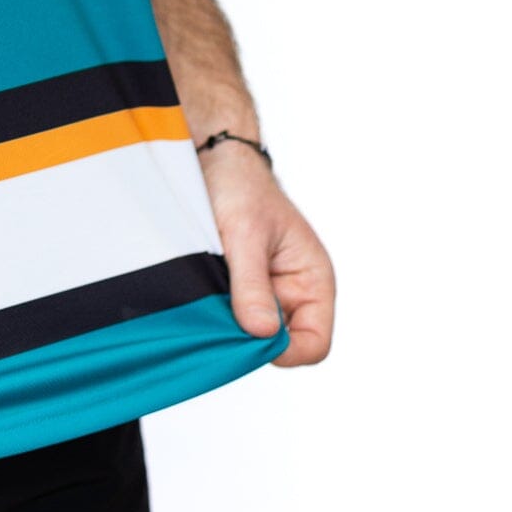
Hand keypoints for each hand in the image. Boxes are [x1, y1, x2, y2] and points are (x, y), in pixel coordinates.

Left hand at [198, 142, 335, 366]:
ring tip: (205, 297)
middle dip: (250, 339)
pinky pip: (230, 318)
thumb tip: (263, 334)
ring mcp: (265, 293)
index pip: (314, 344)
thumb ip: (252, 284)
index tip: (247, 332)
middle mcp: (294, 293)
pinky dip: (215, 314)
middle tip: (217, 315)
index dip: (285, 351)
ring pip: (251, 334)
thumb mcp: (245, 233)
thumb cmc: (239, 186)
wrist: (213, 159)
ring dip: (229, 325)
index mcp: (313, 280)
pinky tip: (197, 294)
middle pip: (281, 346)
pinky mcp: (238, 289)